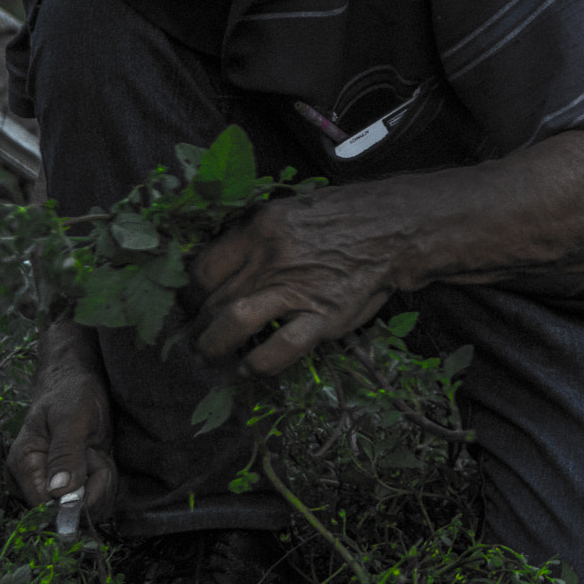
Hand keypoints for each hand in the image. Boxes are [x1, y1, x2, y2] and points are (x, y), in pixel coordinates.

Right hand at [6, 327, 117, 526]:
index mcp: (23, 466)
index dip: (76, 497)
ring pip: (87, 507)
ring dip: (102, 480)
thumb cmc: (71, 393)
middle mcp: (32, 482)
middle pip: (70, 510)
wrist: (77, 380)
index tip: (93, 463)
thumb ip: (65, 454)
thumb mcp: (72, 418)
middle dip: (94, 484)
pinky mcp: (70, 486)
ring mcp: (52, 485)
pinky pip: (95, 499)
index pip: (46, 508)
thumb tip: (59, 493)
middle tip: (95, 450)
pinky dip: (104, 479)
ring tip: (95, 449)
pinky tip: (98, 456)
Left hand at [190, 189, 403, 376]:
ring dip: (213, 347)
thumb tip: (215, 269)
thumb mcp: (288, 214)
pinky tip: (248, 369)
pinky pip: (279, 348)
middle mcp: (270, 256)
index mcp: (258, 228)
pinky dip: (256, 365)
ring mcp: (296, 287)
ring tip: (211, 357)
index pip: (201, 269)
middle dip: (197, 327)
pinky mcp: (323, 316)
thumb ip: (252, 238)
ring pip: (232, 323)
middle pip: (211, 299)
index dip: (187, 295)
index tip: (190, 307)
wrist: (396, 228)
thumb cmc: (341, 220)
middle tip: (198, 338)